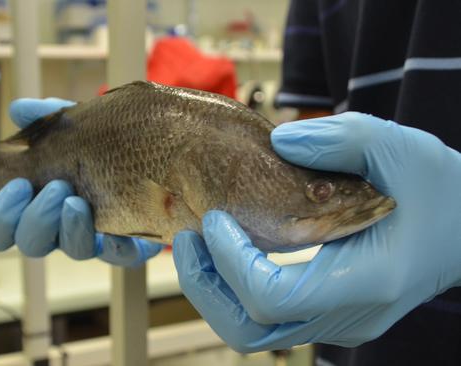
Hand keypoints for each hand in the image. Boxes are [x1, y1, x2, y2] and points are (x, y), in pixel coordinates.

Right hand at [0, 98, 162, 265]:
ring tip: (78, 201)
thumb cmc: (99, 148)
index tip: (19, 184)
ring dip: (71, 228)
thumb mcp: (75, 128)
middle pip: (31, 244)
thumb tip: (20, 109)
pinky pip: (120, 257)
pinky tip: (118, 230)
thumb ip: (48, 118)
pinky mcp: (127, 246)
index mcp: (36, 207)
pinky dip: (118, 245)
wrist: (148, 159)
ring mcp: (93, 240)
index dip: (1, 215)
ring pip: (73, 251)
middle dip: (37, 218)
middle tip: (56, 187)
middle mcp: (60, 229)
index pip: (0, 230)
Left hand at [172, 112, 460, 351]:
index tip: (215, 220)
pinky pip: (266, 320)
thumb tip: (278, 142)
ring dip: (214, 291)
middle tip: (186, 237)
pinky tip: (225, 251)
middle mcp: (349, 316)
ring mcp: (337, 324)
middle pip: (251, 330)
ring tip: (197, 242)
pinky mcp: (328, 318)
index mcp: (367, 281)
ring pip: (252, 333)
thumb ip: (338, 139)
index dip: (232, 263)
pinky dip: (234, 290)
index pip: (274, 298)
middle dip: (206, 286)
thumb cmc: (436, 188)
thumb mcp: (396, 147)